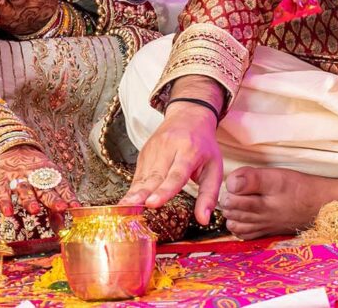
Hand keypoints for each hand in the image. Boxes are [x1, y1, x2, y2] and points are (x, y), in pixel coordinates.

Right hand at [0, 145, 78, 218]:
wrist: (9, 148)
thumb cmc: (31, 170)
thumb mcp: (45, 180)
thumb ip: (53, 201)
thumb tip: (62, 222)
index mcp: (49, 174)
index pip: (61, 186)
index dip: (69, 196)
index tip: (76, 207)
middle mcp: (34, 176)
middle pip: (45, 188)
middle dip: (53, 199)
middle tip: (61, 208)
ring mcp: (18, 178)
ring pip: (25, 189)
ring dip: (30, 200)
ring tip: (35, 210)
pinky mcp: (1, 181)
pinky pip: (3, 192)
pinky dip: (5, 202)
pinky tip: (8, 212)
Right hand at [120, 102, 223, 225]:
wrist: (189, 115)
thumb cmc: (204, 146)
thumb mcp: (214, 168)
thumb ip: (209, 195)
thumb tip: (203, 220)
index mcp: (189, 151)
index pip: (176, 174)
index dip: (164, 190)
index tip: (153, 203)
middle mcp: (169, 148)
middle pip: (154, 176)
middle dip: (142, 194)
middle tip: (131, 208)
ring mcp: (154, 149)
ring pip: (143, 175)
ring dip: (133, 193)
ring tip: (123, 208)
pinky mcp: (144, 152)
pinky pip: (138, 174)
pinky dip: (133, 188)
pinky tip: (127, 202)